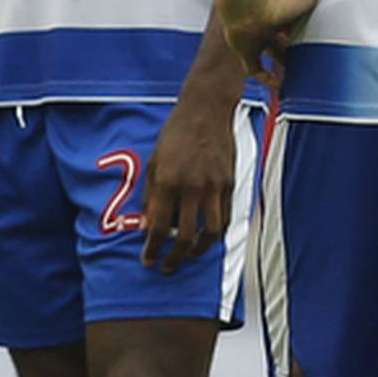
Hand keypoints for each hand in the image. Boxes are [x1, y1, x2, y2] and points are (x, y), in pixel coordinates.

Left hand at [143, 78, 239, 270]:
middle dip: (175, 258)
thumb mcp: (154, 162)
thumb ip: (151, 195)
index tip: (148, 260)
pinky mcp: (229, 182)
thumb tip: (148, 225)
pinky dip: (216, 230)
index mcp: (168, 182)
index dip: (152, 249)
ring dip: (200, 250)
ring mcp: (214, 186)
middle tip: (168, 267)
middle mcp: (192, 188)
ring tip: (191, 255)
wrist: (206, 110)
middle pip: (186, 236)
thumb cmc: (175, 133)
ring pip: (212, 232)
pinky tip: (207, 235)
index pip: (160, 227)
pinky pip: (225, 215)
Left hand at [220, 0, 358, 78]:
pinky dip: (266, 80)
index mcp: (284, 9)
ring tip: (298, 75)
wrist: (248, 6)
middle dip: (294, 47)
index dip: (304, 26)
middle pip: (284, 37)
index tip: (316, 33)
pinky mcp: (248, 52)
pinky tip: (279, 86)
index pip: (295, 19)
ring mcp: (257, 39)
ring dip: (282, 63)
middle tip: (310, 57)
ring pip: (270, 54)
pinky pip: (255, 70)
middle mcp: (269, 24)